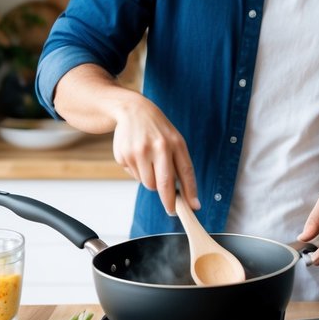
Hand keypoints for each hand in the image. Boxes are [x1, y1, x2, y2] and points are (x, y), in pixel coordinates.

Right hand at [112, 97, 198, 216]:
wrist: (132, 110)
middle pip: (164, 184)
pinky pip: (135, 176)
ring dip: (152, 182)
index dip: (190, 192)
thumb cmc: (158, 129)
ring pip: (149, 184)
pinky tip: (138, 157)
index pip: (185, 171)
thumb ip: (179, 164)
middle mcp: (158, 147)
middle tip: (172, 210)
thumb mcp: (174, 139)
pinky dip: (139, 173)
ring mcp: (139, 151)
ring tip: (151, 164)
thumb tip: (186, 195)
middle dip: (169, 202)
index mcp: (175, 142)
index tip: (193, 207)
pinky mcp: (124, 155)